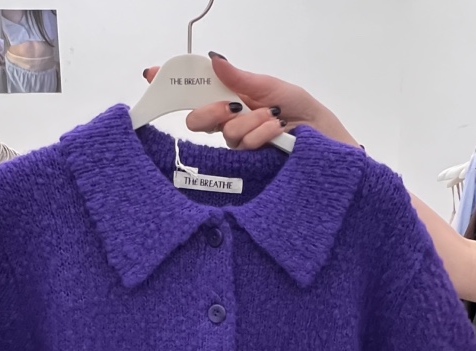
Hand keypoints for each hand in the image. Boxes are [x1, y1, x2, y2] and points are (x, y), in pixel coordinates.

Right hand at [143, 54, 358, 149]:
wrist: (323, 137)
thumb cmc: (301, 111)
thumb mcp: (270, 87)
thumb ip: (239, 78)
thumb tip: (214, 61)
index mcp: (231, 101)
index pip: (196, 93)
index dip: (173, 85)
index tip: (152, 75)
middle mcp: (229, 124)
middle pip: (197, 119)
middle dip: (212, 111)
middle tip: (234, 107)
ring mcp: (237, 146)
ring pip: (224, 133)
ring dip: (251, 121)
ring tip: (274, 118)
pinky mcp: (248, 164)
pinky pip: (242, 147)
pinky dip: (260, 134)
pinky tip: (276, 131)